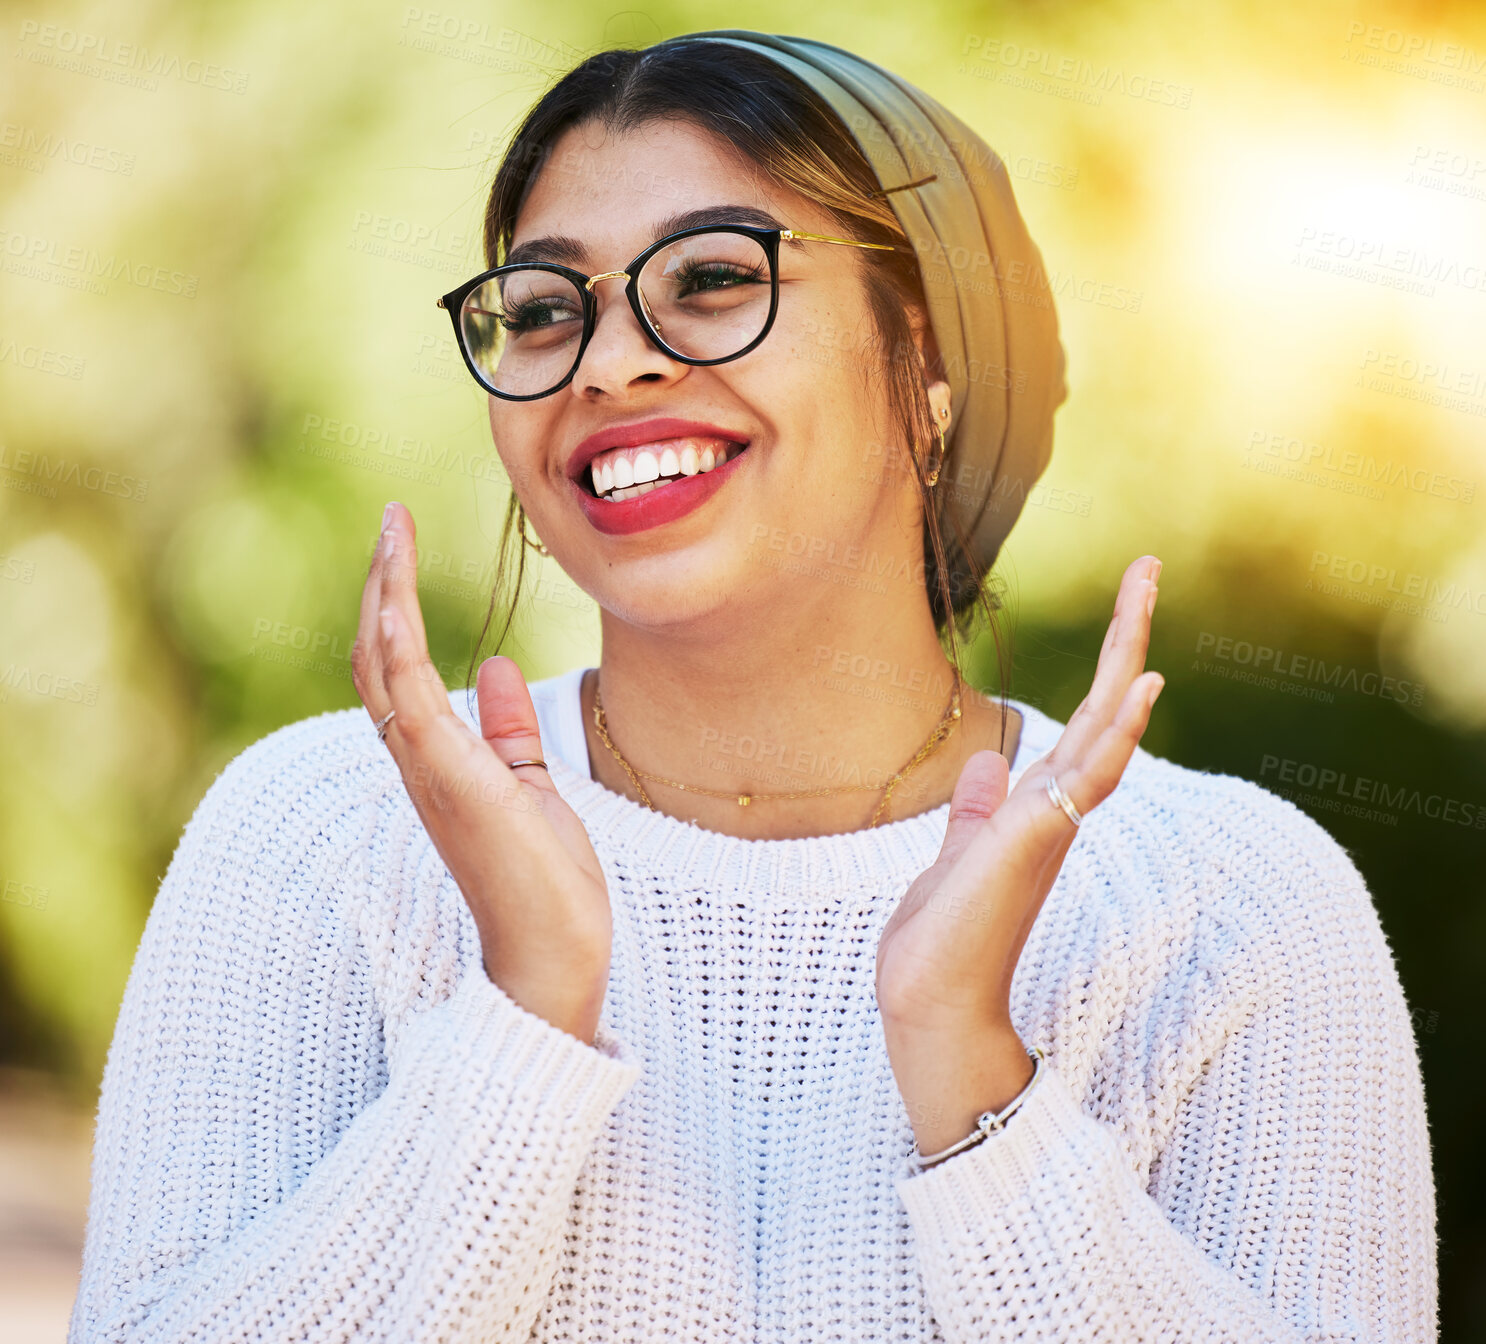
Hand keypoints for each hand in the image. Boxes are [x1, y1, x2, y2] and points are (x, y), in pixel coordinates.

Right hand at [352, 502, 612, 1044]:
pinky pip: (409, 704)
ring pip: (382, 670)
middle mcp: (420, 762)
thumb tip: (494, 667)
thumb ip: (509, 729)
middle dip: (379, 586)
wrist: (555, 955)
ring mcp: (430, 773)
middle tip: (390, 522)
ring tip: (391, 532)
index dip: (391, 606)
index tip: (401, 546)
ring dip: (383, 596)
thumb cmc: (544, 881)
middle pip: (376, 659)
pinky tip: (394, 597)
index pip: (396, 670)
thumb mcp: (532, 786)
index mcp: (437, 761)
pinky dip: (396, 647)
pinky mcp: (454, 784)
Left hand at [876, 556, 1162, 1136]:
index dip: (1107, 671)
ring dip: (1125, 666)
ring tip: (1145, 600)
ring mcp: (1049, 826)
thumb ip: (977, 811)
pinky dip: (1114, 736)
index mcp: (1037, 809)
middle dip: (1125, 642)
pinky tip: (1140, 693)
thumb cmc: (944, 940)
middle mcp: (1055, 811)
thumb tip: (986, 764)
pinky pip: (1085, 780)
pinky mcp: (1032, 842)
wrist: (929, 1000)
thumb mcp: (956, 856)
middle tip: (1147, 569)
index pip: (1082, 725)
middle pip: (1104, 712)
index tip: (1127, 614)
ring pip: (1104, 733)